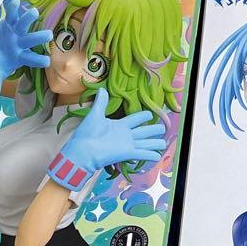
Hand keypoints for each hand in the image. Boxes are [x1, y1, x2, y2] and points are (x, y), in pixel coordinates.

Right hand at [0, 0, 50, 99]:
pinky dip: (13, 8)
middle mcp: (22, 43)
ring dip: (29, 18)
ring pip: (24, 24)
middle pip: (32, 40)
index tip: (47, 62)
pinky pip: (12, 14)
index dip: (39, 61)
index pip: (32, 59)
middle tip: (49, 34)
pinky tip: (15, 0)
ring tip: (34, 11)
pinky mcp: (10, 21)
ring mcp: (17, 31)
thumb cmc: (0, 60)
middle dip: (39, 37)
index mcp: (21, 56)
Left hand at [50, 89, 165, 183]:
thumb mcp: (95, 115)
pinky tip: (158, 156)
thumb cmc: (87, 134)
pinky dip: (150, 155)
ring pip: (146, 143)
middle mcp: (125, 135)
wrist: (82, 151)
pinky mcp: (127, 153)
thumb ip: (101, 103)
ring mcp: (127, 145)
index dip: (143, 116)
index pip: (135, 119)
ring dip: (155, 143)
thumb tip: (102, 89)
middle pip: (144, 131)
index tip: (151, 114)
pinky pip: (142, 154)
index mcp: (119, 125)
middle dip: (154, 130)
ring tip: (164, 143)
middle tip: (163, 127)